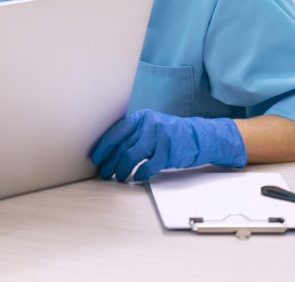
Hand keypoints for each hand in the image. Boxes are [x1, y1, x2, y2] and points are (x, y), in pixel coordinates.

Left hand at [90, 109, 246, 181]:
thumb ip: (133, 133)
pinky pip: (149, 166)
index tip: (96, 158)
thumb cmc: (169, 134)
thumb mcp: (150, 126)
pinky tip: (135, 178)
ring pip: (132, 156)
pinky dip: (140, 173)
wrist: (199, 136)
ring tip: (117, 177)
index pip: (117, 131)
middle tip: (103, 172)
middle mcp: (149, 125)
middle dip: (110, 161)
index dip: (104, 146)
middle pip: (122, 145)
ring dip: (122, 169)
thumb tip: (109, 150)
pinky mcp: (170, 152)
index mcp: (141, 117)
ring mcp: (160, 138)